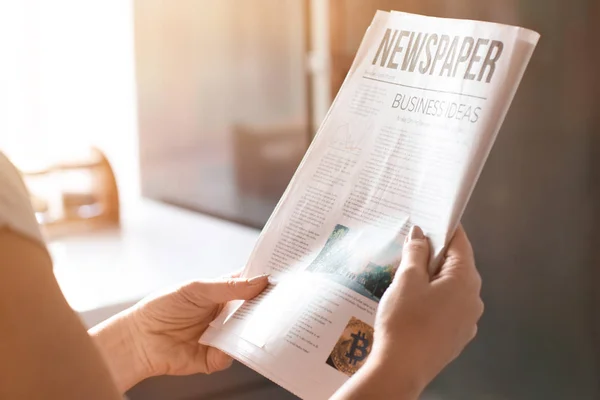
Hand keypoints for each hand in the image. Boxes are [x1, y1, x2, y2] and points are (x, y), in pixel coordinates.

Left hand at [90, 274, 268, 391]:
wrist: (139, 340)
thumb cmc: (163, 308)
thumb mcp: (198, 289)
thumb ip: (229, 287)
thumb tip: (260, 281)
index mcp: (222, 292)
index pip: (250, 284)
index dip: (265, 280)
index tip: (284, 275)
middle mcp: (226, 314)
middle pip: (255, 309)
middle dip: (268, 305)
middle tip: (283, 299)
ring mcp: (223, 335)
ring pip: (249, 332)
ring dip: (257, 327)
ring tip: (265, 319)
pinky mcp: (216, 357)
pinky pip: (235, 353)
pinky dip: (239, 348)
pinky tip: (238, 341)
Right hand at [333, 225, 482, 399]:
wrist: (401, 369)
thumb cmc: (405, 321)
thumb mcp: (407, 280)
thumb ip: (416, 252)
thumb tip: (420, 234)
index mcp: (465, 280)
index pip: (460, 243)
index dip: (444, 228)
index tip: (428, 220)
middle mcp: (474, 298)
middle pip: (457, 265)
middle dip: (435, 255)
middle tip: (410, 250)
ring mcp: (469, 320)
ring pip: (453, 287)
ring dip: (434, 278)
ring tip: (407, 279)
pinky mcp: (458, 336)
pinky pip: (449, 307)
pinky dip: (435, 299)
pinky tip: (414, 304)